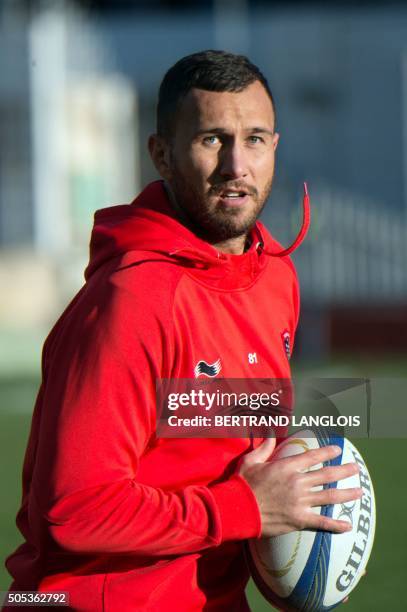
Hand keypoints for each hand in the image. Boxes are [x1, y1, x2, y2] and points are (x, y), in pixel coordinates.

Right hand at [238, 437, 361, 537]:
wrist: (238, 509)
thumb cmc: (243, 484)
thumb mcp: (251, 460)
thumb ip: (264, 447)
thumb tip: (270, 433)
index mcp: (287, 467)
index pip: (312, 457)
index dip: (327, 452)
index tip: (337, 450)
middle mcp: (297, 483)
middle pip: (327, 476)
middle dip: (343, 471)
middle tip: (355, 468)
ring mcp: (300, 502)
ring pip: (329, 497)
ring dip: (346, 494)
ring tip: (359, 492)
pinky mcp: (299, 520)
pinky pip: (322, 523)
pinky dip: (336, 525)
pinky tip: (348, 525)